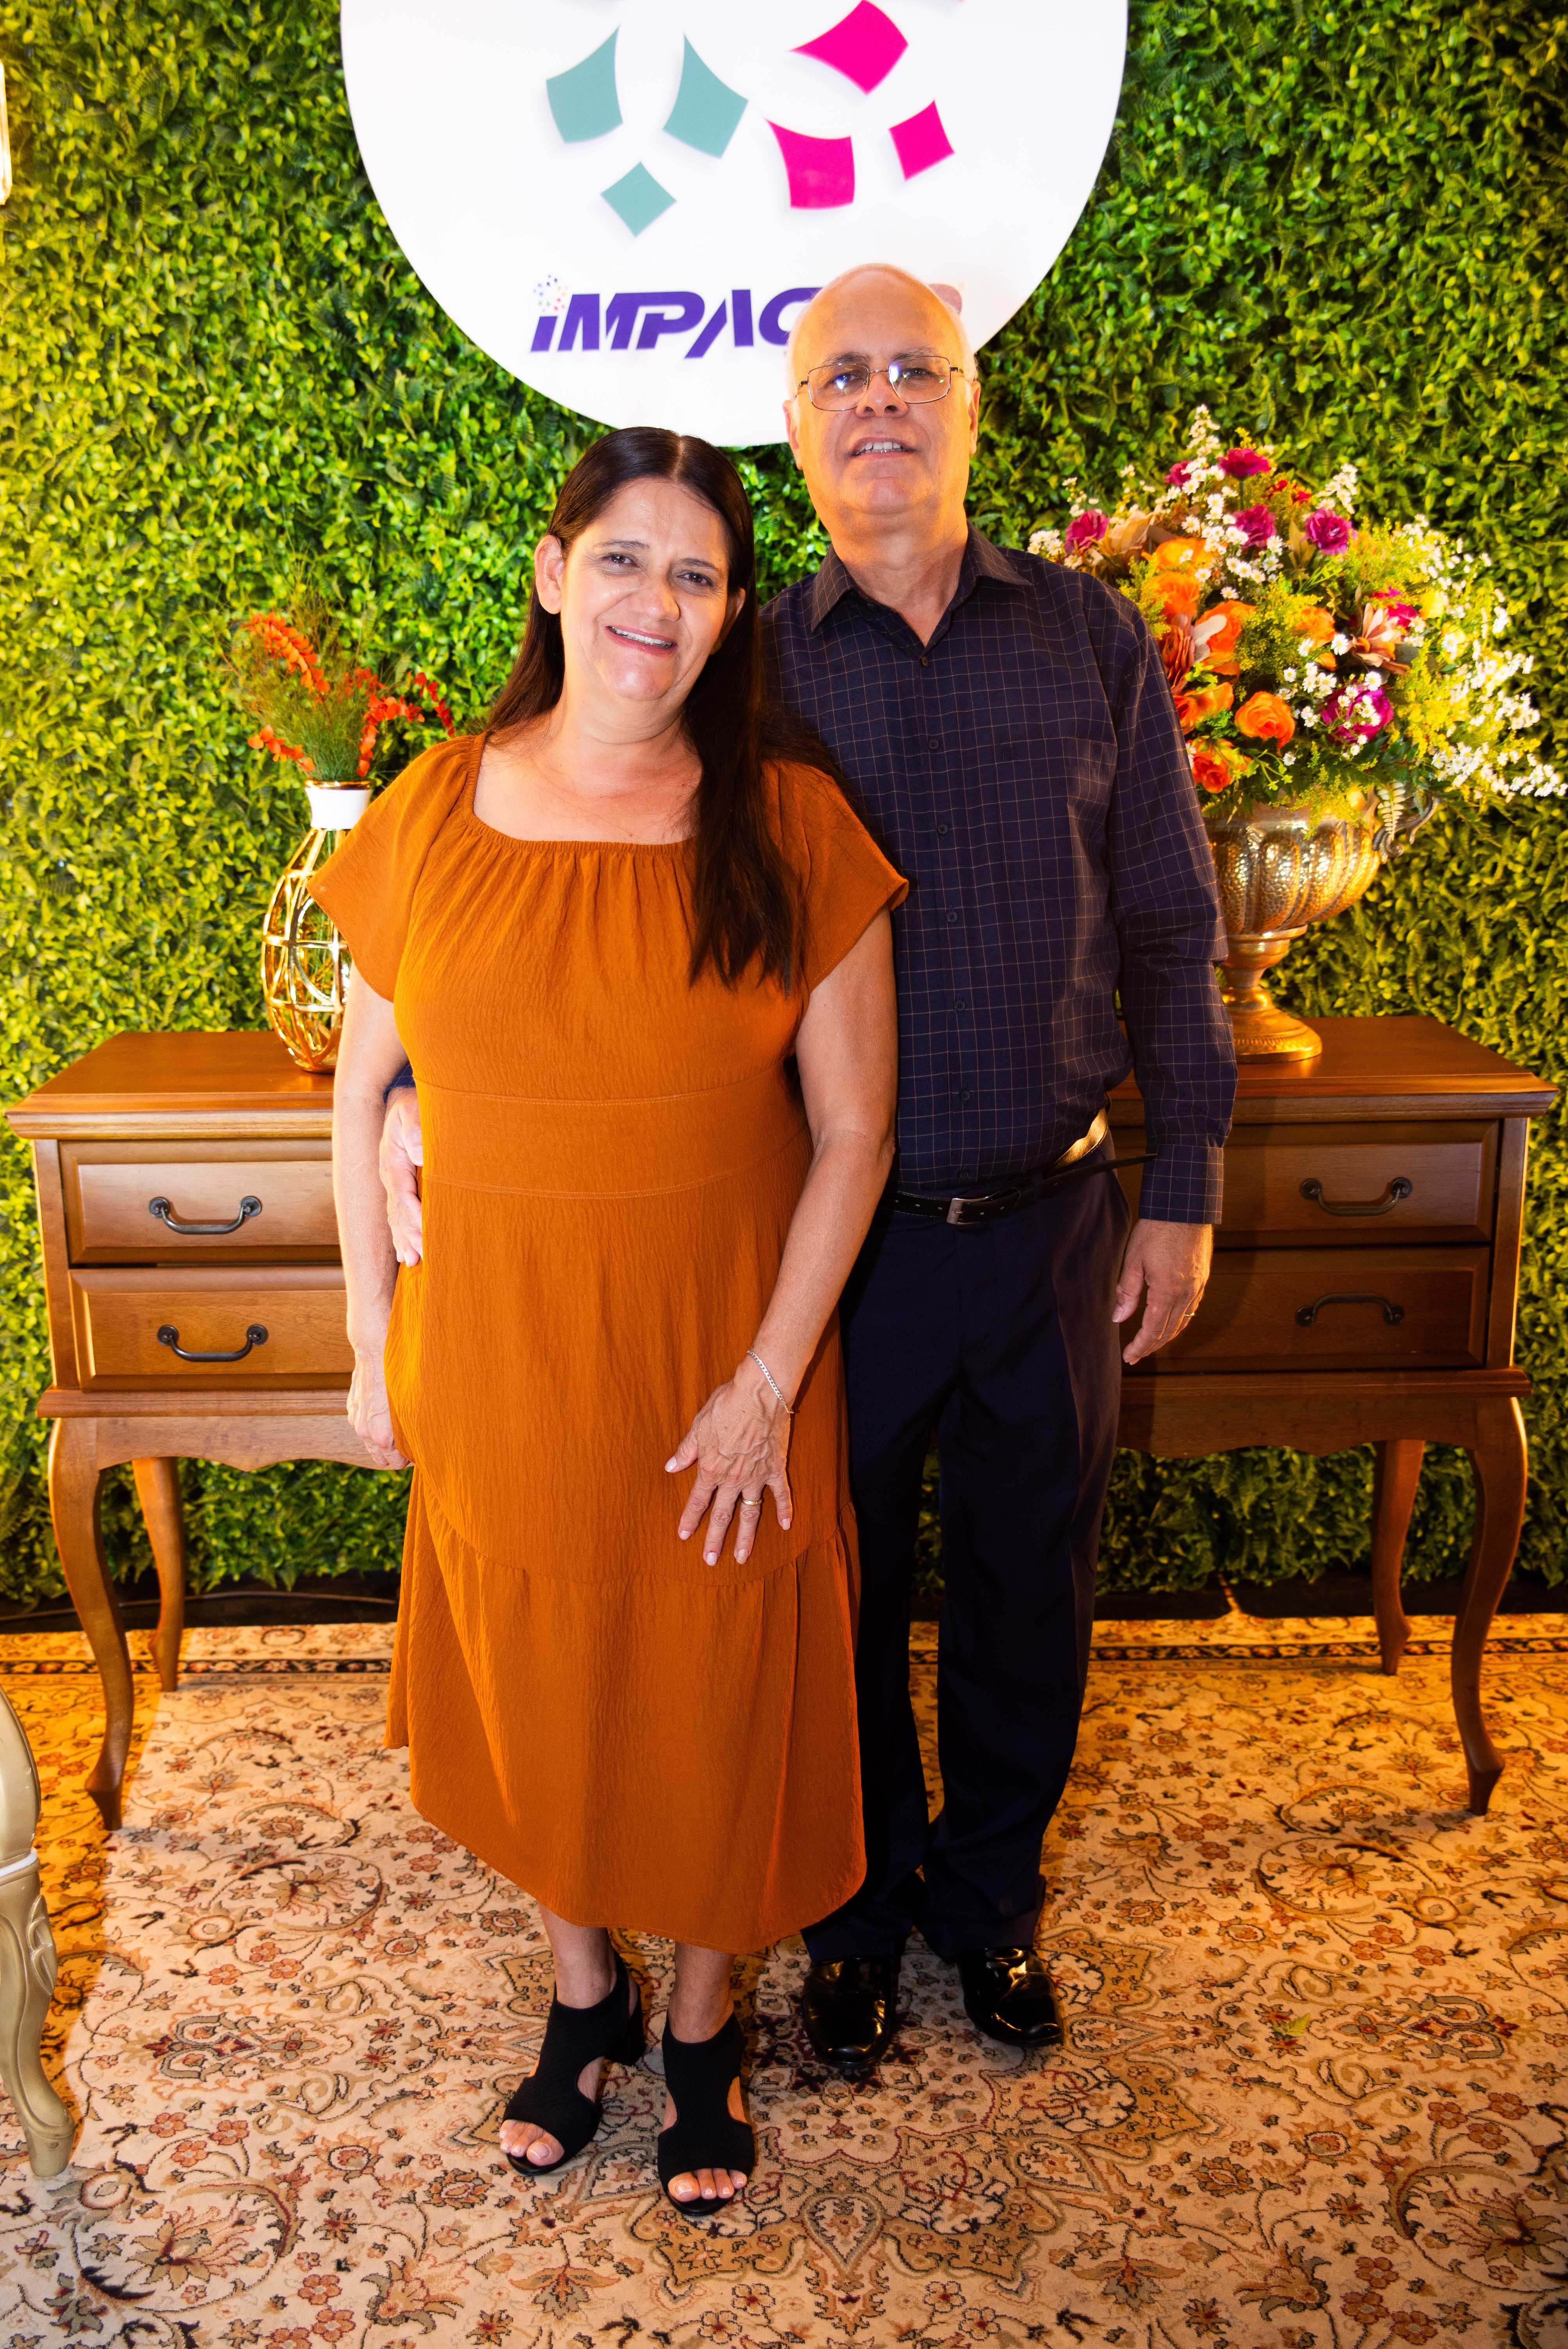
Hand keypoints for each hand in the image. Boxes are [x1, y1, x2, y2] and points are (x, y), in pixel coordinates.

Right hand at [348, 1344, 409, 1469]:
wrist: (374, 1349)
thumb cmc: (399, 1374)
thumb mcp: (413, 1404)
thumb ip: (414, 1428)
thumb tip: (427, 1444)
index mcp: (381, 1435)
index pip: (395, 1463)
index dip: (409, 1458)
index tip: (419, 1450)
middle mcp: (364, 1432)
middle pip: (382, 1459)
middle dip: (396, 1454)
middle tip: (412, 1443)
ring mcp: (356, 1420)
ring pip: (372, 1445)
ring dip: (385, 1441)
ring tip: (401, 1429)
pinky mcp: (352, 1409)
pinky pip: (365, 1428)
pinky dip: (374, 1426)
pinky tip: (386, 1415)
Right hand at [380, 1085, 423, 1266]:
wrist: (404, 1099)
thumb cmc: (414, 1103)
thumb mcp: (412, 1109)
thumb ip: (415, 1129)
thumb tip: (418, 1155)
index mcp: (392, 1161)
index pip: (402, 1195)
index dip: (413, 1216)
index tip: (426, 1234)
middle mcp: (389, 1175)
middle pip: (396, 1212)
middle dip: (408, 1235)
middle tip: (420, 1258)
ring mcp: (392, 1181)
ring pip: (395, 1216)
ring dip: (403, 1239)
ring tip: (411, 1261)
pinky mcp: (399, 1184)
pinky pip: (396, 1213)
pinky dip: (400, 1234)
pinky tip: (404, 1252)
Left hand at [666, 1357, 793, 1564]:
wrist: (759, 1393)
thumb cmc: (726, 1405)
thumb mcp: (698, 1426)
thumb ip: (686, 1451)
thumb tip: (670, 1467)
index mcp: (710, 1469)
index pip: (696, 1500)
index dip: (689, 1518)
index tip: (683, 1535)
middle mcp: (732, 1478)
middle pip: (722, 1514)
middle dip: (714, 1539)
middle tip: (710, 1561)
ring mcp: (756, 1476)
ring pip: (750, 1513)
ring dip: (746, 1537)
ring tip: (741, 1557)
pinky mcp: (775, 1469)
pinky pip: (781, 1494)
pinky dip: (785, 1510)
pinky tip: (786, 1526)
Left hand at [1112, 1219, 1212, 1364]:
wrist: (1185, 1207)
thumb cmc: (1156, 1230)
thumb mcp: (1133, 1259)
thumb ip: (1127, 1291)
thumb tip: (1119, 1317)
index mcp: (1167, 1291)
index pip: (1153, 1330)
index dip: (1140, 1346)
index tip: (1129, 1356)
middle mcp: (1186, 1294)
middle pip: (1169, 1331)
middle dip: (1151, 1346)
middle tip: (1136, 1356)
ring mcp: (1198, 1287)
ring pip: (1183, 1322)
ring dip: (1166, 1337)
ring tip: (1150, 1344)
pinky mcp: (1203, 1279)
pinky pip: (1192, 1309)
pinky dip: (1180, 1321)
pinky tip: (1170, 1322)